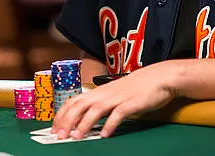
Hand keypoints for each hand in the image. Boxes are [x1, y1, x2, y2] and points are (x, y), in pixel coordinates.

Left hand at [51, 61, 179, 138]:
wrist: (160, 77)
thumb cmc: (138, 86)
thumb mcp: (116, 93)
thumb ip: (102, 103)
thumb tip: (87, 117)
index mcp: (101, 91)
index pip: (75, 100)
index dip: (63, 113)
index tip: (54, 126)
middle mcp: (106, 93)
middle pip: (81, 104)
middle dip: (67, 120)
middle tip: (59, 135)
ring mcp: (119, 97)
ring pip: (96, 109)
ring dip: (84, 123)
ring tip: (76, 137)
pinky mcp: (132, 103)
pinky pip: (118, 114)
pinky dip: (110, 124)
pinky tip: (104, 135)